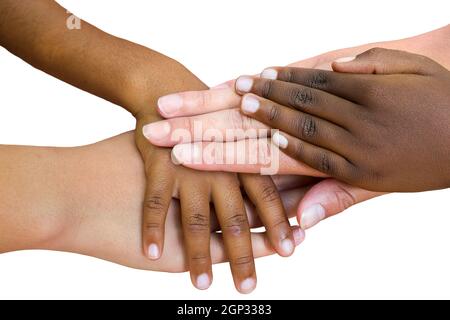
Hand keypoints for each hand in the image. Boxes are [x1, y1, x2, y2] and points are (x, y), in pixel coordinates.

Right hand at [136, 112, 299, 293]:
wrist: (162, 90)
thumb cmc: (204, 116)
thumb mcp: (237, 128)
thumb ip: (259, 158)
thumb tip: (286, 186)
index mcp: (244, 155)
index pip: (268, 196)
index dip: (279, 224)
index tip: (290, 251)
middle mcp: (221, 164)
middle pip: (236, 218)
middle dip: (243, 255)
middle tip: (248, 287)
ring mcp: (188, 165)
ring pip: (197, 220)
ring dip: (198, 257)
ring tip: (203, 285)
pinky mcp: (157, 163)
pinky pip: (155, 203)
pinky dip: (153, 230)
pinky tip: (151, 254)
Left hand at [234, 48, 449, 191]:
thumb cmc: (444, 98)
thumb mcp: (415, 69)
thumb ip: (373, 64)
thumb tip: (335, 66)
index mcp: (373, 92)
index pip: (316, 82)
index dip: (285, 78)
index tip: (260, 73)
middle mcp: (363, 121)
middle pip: (305, 104)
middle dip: (268, 95)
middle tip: (240, 88)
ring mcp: (362, 150)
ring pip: (308, 131)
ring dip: (274, 118)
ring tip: (247, 109)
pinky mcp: (364, 176)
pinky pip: (322, 162)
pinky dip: (296, 151)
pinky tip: (273, 140)